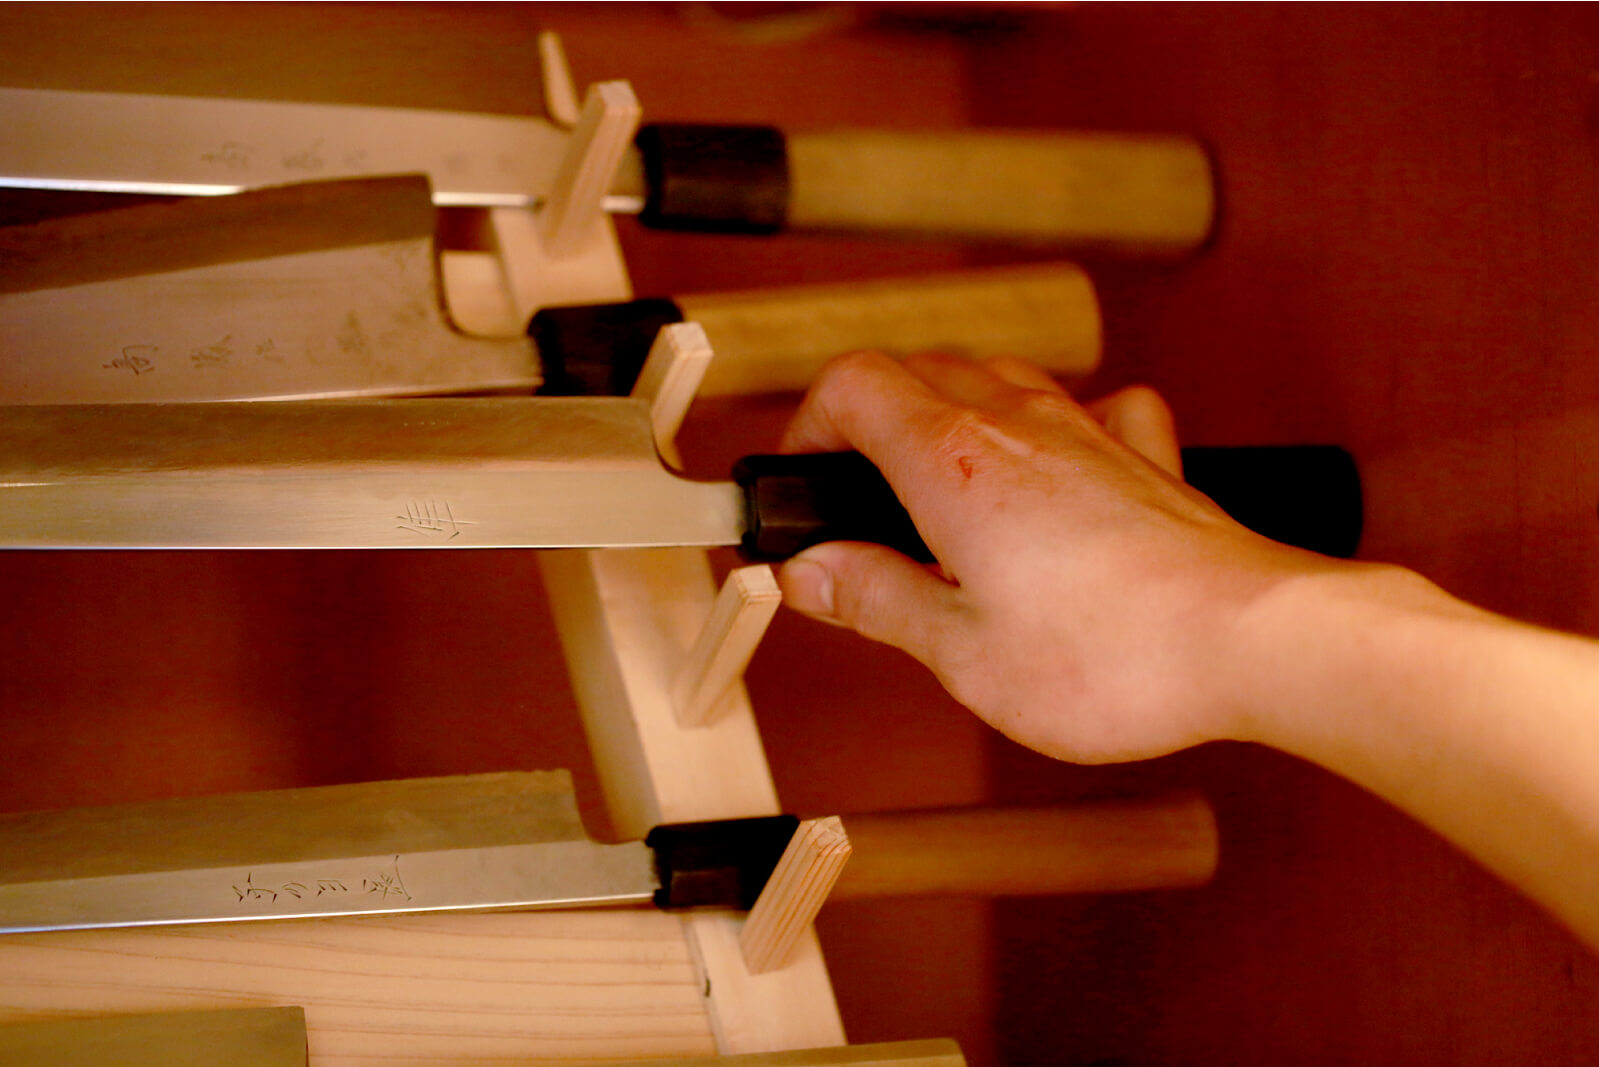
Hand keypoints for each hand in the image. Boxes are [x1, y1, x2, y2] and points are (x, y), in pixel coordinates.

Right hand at [777, 351, 1334, 763]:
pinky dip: (1056, 424)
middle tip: (858, 499)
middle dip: (869, 420)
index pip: (854, 384)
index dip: (810, 424)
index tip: (803, 481)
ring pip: (997, 377)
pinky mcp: (1146, 459)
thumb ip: (875, 599)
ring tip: (942, 494)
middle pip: (918, 369)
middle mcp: (1019, 423)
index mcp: (953, 461)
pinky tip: (1058, 469)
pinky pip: (1091, 407)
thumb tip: (808, 572)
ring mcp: (1089, 431)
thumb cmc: (1114, 657)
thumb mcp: (959, 652)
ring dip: (951, 413)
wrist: (1253, 642)